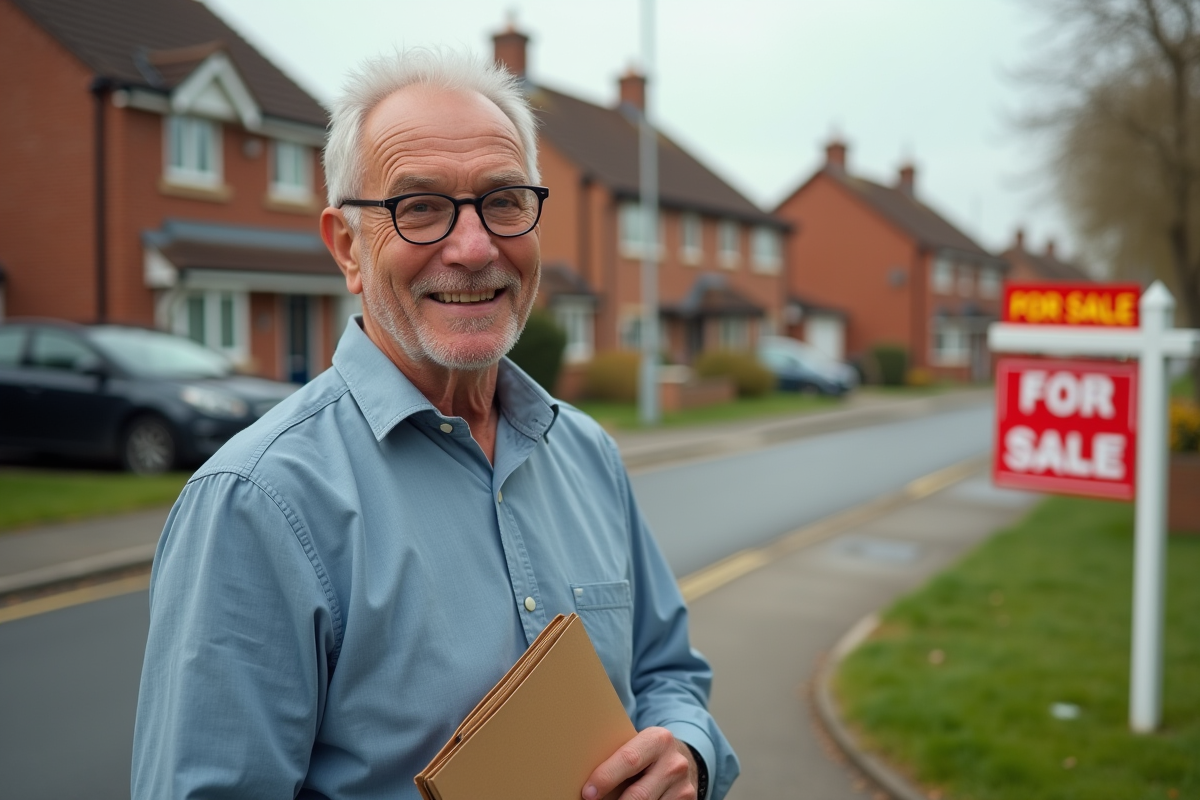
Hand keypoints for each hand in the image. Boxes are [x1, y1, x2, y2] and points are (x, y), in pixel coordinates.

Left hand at [582, 727, 698, 799]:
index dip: (606, 778)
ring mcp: (683, 787)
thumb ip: (618, 757)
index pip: (629, 760)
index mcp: (657, 740)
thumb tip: (587, 781)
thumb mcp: (636, 747)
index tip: (588, 793)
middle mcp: (674, 763)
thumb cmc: (646, 755)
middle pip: (638, 795)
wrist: (681, 760)